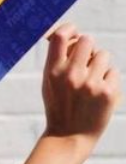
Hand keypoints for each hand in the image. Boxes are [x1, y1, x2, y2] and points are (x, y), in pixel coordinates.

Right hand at [41, 21, 122, 154]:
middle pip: (87, 40)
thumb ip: (58, 59)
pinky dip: (108, 79)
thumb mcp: (49, 81)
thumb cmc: (59, 104)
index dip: (69, 28)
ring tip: (92, 80)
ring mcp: (91, 84)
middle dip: (88, 48)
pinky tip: (99, 93)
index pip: (60, 36)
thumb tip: (71, 34)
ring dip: (100, 64)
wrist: (69, 135)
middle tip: (85, 61)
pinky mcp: (108, 92)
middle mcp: (71, 75)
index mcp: (53, 70)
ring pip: (103, 55)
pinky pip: (113, 72)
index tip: (72, 32)